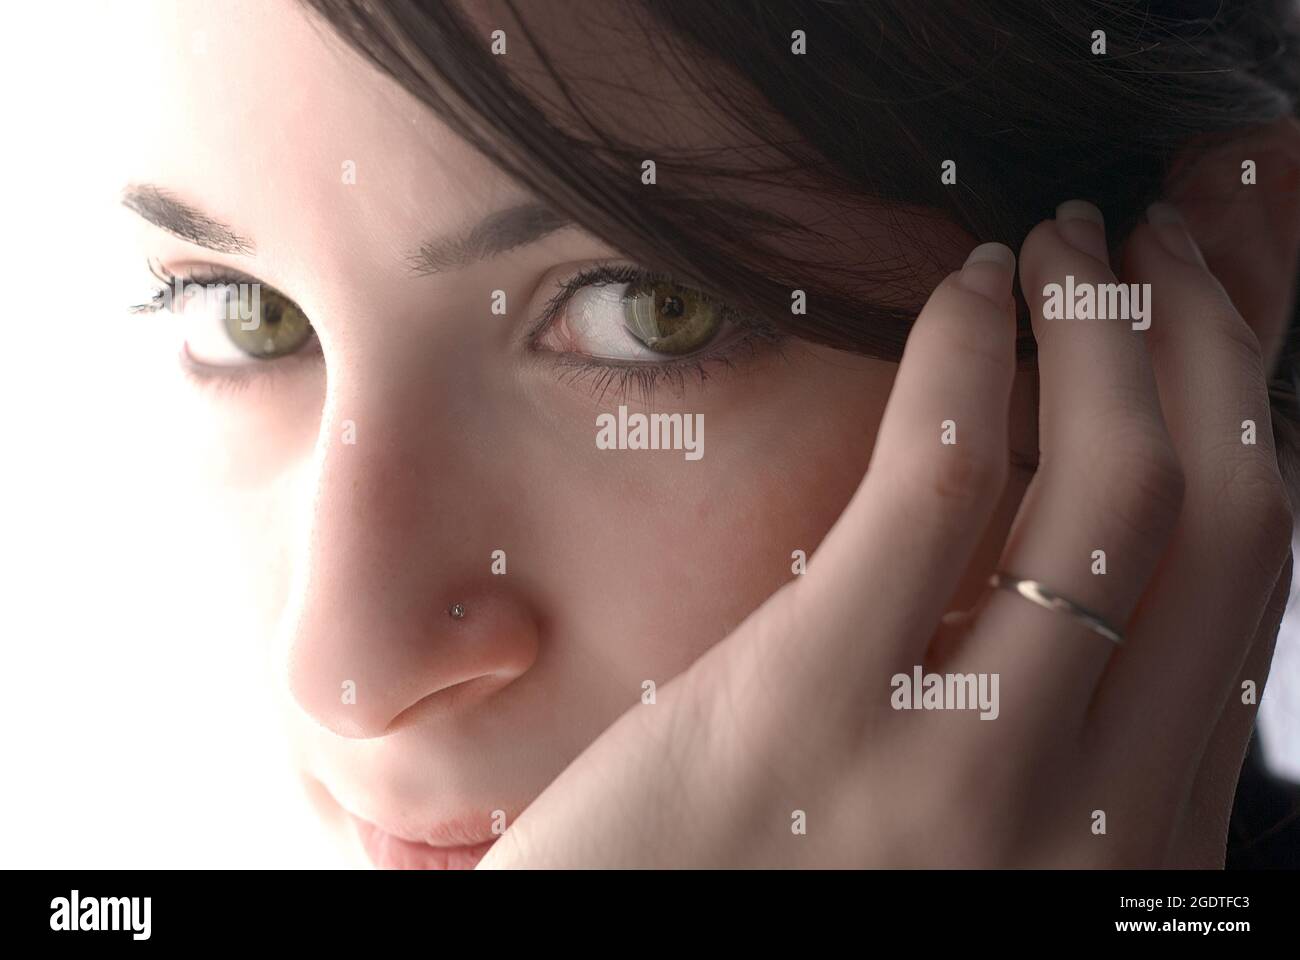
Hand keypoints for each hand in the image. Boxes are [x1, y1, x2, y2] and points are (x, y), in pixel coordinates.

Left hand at [476, 200, 1293, 868]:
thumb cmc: (779, 904)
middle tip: (1148, 254)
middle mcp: (1084, 827)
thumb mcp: (965, 846)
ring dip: (1109, 327)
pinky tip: (965, 288)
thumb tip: (1084, 544)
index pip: (1247, 594)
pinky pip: (940, 478)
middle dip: (1208, 350)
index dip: (1248, 428)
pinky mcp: (810, 705)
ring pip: (1116, 486)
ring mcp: (959, 772)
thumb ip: (1044, 731)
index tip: (1202, 337)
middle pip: (1226, 521)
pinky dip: (973, 353)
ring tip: (1066, 248)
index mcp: (1131, 857)